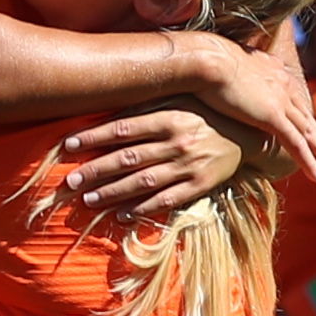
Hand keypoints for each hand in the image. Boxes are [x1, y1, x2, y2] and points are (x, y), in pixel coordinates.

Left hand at [56, 107, 247, 225]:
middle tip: (70, 181)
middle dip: (96, 170)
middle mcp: (177, 142)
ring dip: (113, 192)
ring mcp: (188, 166)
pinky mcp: (199, 186)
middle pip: (128, 158)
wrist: (248, 134)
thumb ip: (147, 105)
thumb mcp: (178, 101)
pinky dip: (143, 208)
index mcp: (169, 117)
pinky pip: (167, 200)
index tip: (68, 144)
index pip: (123, 128)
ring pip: (143, 182)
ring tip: (88, 200)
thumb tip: (108, 108)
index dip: (93, 136)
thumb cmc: (204, 114)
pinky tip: (121, 215)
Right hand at [167, 26, 315, 177]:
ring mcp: (280, 100)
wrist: (204, 58)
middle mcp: (282, 83)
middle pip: (304, 114)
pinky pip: (297, 144)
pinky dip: (309, 162)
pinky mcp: (273, 116)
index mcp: (272, 69)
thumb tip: (215, 78)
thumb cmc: (201, 60)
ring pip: (307, 131)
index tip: (306, 124)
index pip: (291, 96)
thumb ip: (227, 74)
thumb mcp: (220, 64)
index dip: (298, 113)